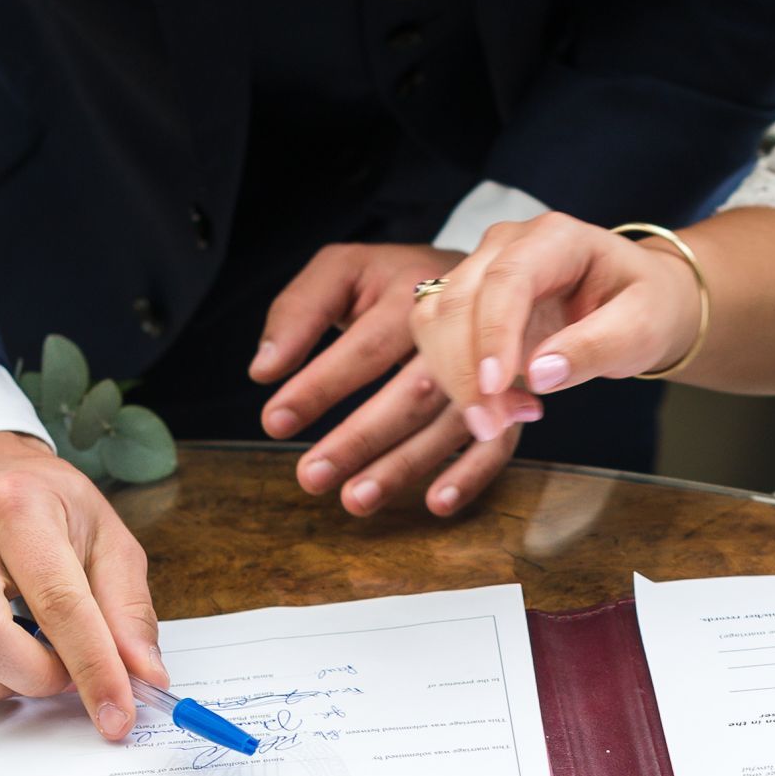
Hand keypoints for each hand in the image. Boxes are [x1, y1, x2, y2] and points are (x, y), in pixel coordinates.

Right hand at [0, 432, 164, 737]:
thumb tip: (144, 676)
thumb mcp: (109, 542)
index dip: (92, 669)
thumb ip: (128, 611)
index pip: (58, 603)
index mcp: (20, 508)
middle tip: (58, 673)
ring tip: (17, 663)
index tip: (117, 715)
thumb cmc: (52, 511)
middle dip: (30, 676)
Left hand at [252, 242, 500, 516]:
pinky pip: (500, 444)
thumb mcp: (344, 271)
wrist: (480, 273)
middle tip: (310, 476)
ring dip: (405, 466)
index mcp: (414, 291)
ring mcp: (489, 369)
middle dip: (359, 439)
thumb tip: (265, 369)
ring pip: (452, 423)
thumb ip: (299, 310)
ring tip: (355, 499)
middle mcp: (459, 332)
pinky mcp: (509, 400)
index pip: (365, 347)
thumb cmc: (397, 279)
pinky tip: (436, 504)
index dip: (321, 386)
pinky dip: (471, 476)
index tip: (275, 422)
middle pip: (411, 391)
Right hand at [287, 212, 702, 516]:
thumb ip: (595, 348)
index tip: (495, 388)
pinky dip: (453, 385)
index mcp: (554, 238)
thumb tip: (540, 374)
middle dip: (464, 370)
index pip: (508, 280)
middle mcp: (505, 247)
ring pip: (432, 321)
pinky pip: (434, 343)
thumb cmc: (646, 308)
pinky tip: (493, 412)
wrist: (638, 303)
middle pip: (457, 300)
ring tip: (497, 423)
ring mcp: (478, 274)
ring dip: (452, 380)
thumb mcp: (641, 329)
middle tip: (490, 427)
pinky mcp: (465, 308)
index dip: (493, 334)